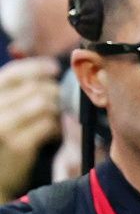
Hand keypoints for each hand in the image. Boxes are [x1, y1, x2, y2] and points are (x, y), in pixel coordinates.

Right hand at [0, 57, 62, 198]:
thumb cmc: (0, 142)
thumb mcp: (0, 113)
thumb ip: (15, 94)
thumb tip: (46, 71)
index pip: (12, 74)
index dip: (35, 67)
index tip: (54, 68)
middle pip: (34, 88)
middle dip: (53, 91)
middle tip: (60, 99)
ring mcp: (4, 128)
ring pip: (44, 104)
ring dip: (56, 109)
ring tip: (54, 118)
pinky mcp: (20, 145)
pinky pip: (49, 125)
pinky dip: (56, 127)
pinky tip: (52, 134)